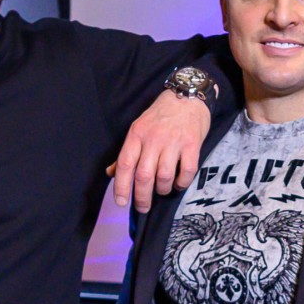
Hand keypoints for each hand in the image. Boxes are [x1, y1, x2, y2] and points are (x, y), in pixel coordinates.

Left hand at [111, 90, 210, 211]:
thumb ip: (126, 153)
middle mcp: (153, 139)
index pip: (125, 164)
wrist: (187, 96)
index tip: (121, 202)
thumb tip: (111, 173)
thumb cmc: (161, 115)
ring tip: (162, 191)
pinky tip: (179, 184)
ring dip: (162, 190)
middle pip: (144, 175)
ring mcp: (173, 142)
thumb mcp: (139, 128)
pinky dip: (181, 183)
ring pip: (164, 176)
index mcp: (137, 135)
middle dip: (142, 197)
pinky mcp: (192, 144)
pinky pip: (186, 171)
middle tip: (143, 208)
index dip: (121, 186)